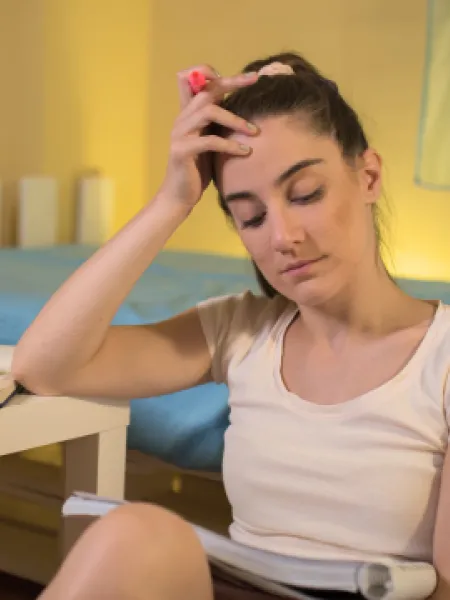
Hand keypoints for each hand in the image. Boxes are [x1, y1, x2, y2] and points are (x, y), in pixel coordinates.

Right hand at [158, 64, 259, 208]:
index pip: (193, 79)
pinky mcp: (182, 151)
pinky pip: (209, 141)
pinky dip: (230, 145)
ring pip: (208, 111)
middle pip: (206, 90)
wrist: (179, 196)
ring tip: (254, 132)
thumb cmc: (198, 170)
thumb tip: (244, 109)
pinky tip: (245, 152)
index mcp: (187, 114)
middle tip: (255, 81)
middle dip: (232, 83)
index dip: (212, 72)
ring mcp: (179, 134)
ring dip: (235, 119)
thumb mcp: (210, 141)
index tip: (244, 77)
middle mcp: (181, 119)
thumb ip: (217, 124)